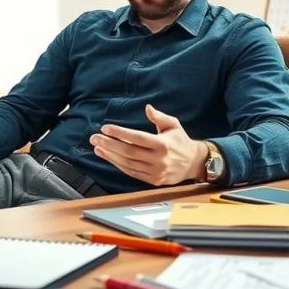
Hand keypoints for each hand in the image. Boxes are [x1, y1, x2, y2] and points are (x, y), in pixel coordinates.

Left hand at [89, 104, 207, 185]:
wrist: (194, 164)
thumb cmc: (181, 141)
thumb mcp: (173, 125)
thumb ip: (159, 117)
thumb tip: (147, 108)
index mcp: (163, 144)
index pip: (137, 137)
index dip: (120, 133)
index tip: (105, 127)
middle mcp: (158, 159)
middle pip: (129, 152)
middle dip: (109, 144)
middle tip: (95, 138)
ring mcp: (155, 172)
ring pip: (128, 164)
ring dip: (110, 156)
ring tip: (97, 148)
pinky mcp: (152, 180)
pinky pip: (131, 172)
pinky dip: (118, 165)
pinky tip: (108, 157)